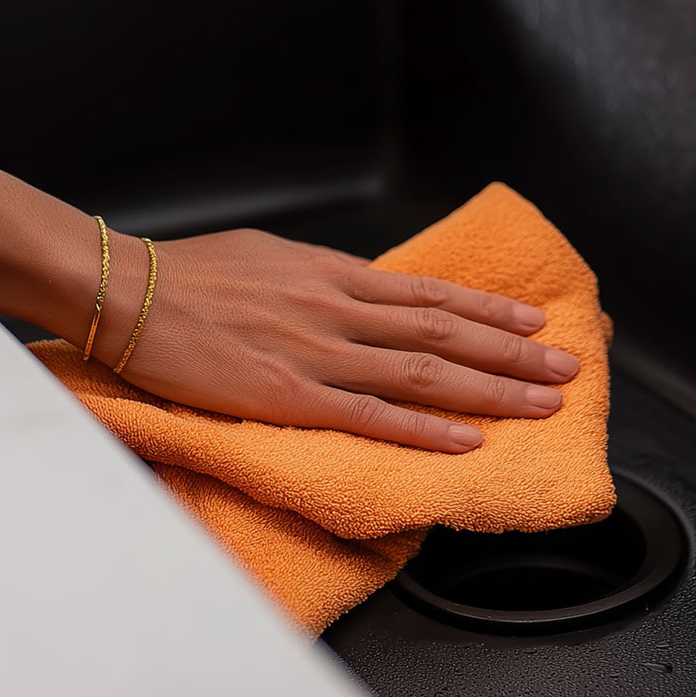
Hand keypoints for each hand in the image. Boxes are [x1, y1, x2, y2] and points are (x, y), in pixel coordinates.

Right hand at [80, 227, 578, 454]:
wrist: (129, 291)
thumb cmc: (190, 273)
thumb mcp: (268, 257)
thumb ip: (319, 279)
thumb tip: (356, 290)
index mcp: (331, 272)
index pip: (428, 294)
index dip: (488, 309)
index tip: (532, 321)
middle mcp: (336, 308)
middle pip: (444, 333)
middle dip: (512, 352)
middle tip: (566, 367)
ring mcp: (316, 353)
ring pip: (423, 373)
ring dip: (490, 389)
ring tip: (541, 403)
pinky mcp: (288, 394)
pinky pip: (370, 415)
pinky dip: (424, 428)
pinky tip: (466, 439)